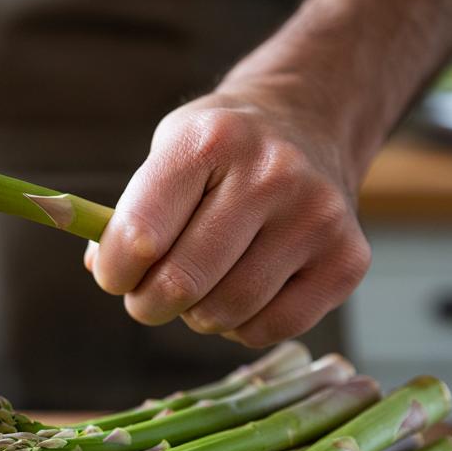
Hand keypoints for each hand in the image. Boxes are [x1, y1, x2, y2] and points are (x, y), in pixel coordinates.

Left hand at [86, 87, 370, 347]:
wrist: (308, 122)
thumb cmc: (220, 151)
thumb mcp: (166, 153)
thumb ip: (128, 213)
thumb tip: (103, 268)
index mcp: (211, 141)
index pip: (140, 235)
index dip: (115, 271)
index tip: (116, 275)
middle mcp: (272, 174)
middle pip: (182, 283)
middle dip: (148, 303)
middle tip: (149, 296)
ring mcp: (317, 217)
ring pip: (226, 313)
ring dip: (196, 315)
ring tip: (201, 285)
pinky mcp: (348, 259)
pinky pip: (270, 329)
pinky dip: (240, 326)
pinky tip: (241, 292)